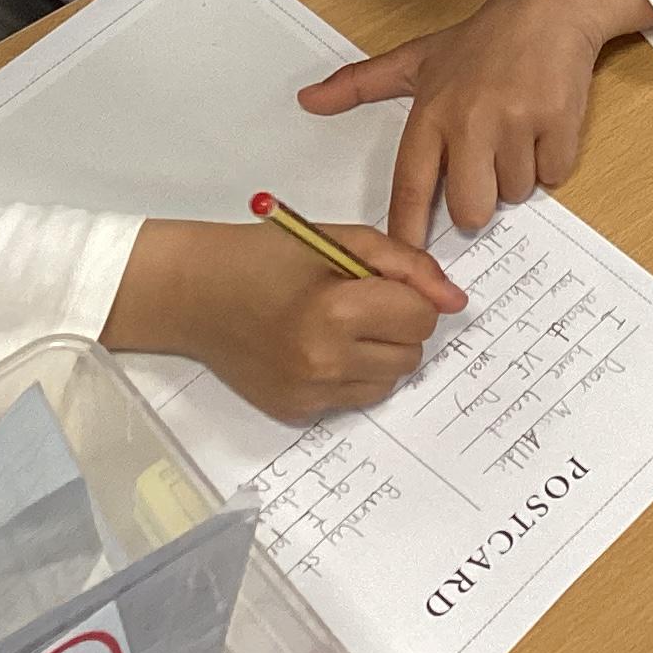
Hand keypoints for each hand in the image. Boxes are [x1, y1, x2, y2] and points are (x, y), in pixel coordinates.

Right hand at [105, 215, 464, 424]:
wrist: (196, 293)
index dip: (410, 295)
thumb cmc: (267, 256)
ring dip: (380, 354)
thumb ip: (408, 267)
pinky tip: (318, 347)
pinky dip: (351, 375)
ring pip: (389, 382)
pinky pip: (354, 399)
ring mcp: (309, 394)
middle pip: (411, 355)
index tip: (382, 283)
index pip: (421, 318)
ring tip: (341, 324)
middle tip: (361, 301)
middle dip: (399, 325)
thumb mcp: (343, 240)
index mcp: (337, 311)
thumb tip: (456, 302)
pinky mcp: (296, 412)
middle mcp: (325, 362)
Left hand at [300, 0, 652, 248]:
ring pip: (516, 193)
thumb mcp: (416, 58)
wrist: (549, 8)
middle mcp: (470, 121)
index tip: (407, 261)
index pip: (411, 187)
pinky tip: (544, 125)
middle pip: (471, 209)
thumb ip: (360, 85)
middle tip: (485, 164)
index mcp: (431, 112)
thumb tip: (306, 100)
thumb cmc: (481, 39)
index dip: (409, 231)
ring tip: (517, 131)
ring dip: (518, 174)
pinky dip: (552, 161)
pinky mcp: (559, 123)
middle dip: (480, 200)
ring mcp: (517, 122)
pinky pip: (554, 175)